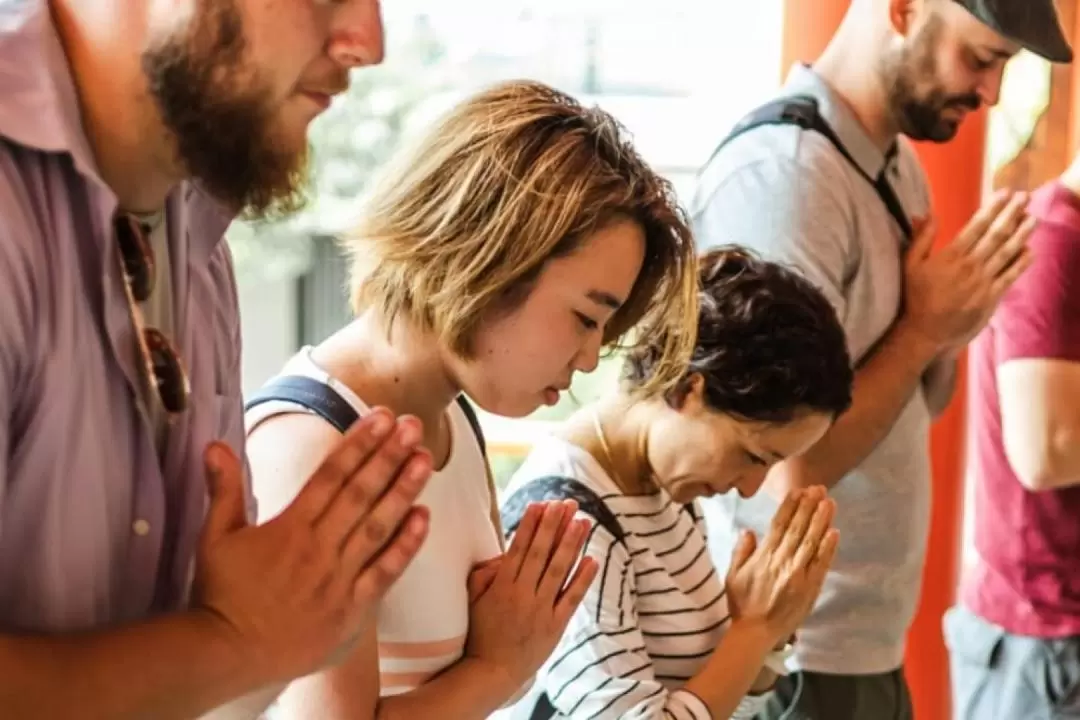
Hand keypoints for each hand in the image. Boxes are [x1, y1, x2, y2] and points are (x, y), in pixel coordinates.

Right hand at [190, 409, 432, 685]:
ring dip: (404, 491)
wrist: (226, 655)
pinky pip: (385, 573)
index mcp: (290, 527)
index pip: (331, 475)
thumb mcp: (215, 537)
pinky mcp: (352, 610)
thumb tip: (216, 444)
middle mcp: (319, 547)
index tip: (381, 417)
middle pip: (360, 493)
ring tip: (425, 459)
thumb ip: (224, 489)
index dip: (359, 443)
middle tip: (413, 425)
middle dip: (389, 456)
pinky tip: (425, 517)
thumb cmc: (220, 596)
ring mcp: (338, 579)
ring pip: (378, 527)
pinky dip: (406, 546)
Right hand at [464, 500, 598, 691]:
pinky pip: (571, 598)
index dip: (532, 524)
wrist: (491, 673)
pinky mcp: (555, 626)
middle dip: (555, 525)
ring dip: (572, 544)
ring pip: (559, 570)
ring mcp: (540, 610)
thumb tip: (502, 552)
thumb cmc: (480, 633)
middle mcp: (522, 594)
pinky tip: (593, 559)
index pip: (519, 547)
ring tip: (583, 521)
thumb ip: (484, 573)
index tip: (541, 503)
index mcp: (501, 585)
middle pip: (541, 553)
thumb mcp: (472, 599)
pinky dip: (583, 579)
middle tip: (567, 503)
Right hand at [725, 486, 838, 645]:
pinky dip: (828, 548)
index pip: (779, 525)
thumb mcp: (733, 575)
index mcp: (763, 557)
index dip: (790, 506)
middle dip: (809, 507)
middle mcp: (781, 562)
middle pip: (798, 529)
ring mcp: (797, 575)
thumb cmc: (742, 604)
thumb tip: (749, 531)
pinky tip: (834, 532)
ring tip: (829, 502)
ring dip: (821, 520)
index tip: (798, 490)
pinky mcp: (810, 588)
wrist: (756, 633)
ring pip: (811, 542)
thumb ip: (741, 552)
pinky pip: (821, 564)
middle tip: (818, 488)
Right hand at [902, 190, 1033, 352]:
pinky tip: (1030, 251)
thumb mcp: (910, 265)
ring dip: (1022, 234)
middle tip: (1025, 197)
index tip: (1005, 193)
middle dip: (1012, 214)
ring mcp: (983, 282)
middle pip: (996, 234)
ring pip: (1007, 253)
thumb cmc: (916, 297)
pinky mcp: (991, 297)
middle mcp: (971, 266)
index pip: (977, 225)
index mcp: (951, 256)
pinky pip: (1010, 276)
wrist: (926, 332)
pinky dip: (1021, 263)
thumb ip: (920, 239)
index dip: (993, 208)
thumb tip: (926, 215)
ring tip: (1033, 218)